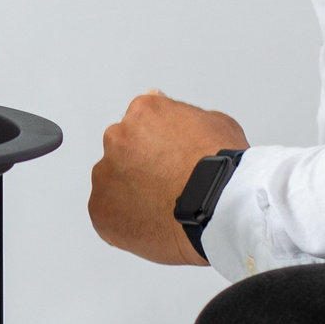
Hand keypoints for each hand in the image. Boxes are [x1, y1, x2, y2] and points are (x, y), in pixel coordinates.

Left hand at [88, 90, 250, 264]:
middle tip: (169, 187)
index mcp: (142, 113)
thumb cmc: (223, 168)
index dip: (158, 148)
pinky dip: (125, 222)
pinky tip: (153, 224)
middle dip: (141, 168)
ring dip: (131, 194)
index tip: (170, 162)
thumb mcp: (214, 122)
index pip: (140, 126)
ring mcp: (105, 174)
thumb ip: (178, 112)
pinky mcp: (101, 209)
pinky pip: (108, 216)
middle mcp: (117, 138)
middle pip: (123, 153)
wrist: (220, 207)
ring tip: (164, 209)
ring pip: (113, 184)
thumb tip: (158, 99)